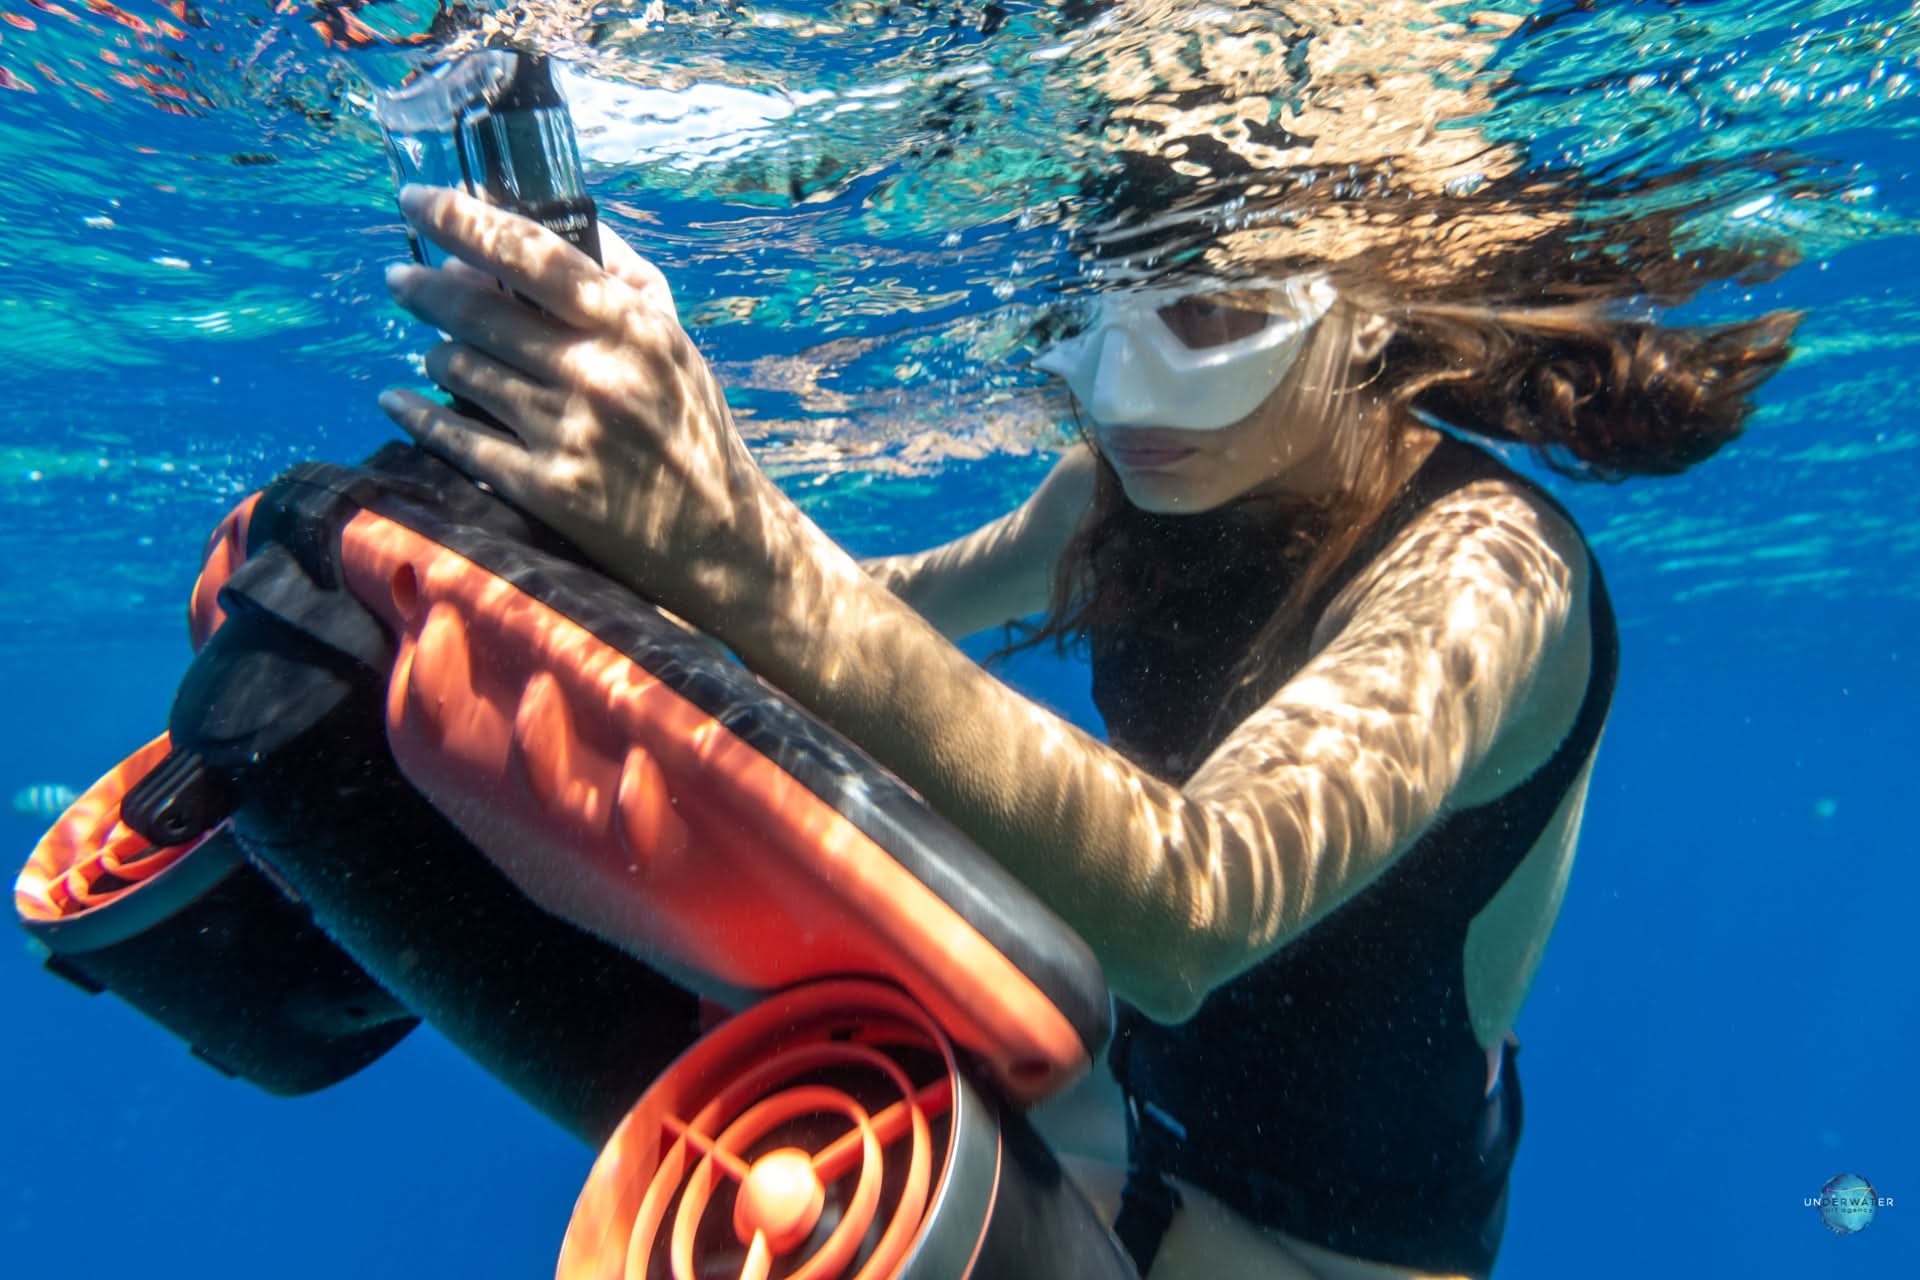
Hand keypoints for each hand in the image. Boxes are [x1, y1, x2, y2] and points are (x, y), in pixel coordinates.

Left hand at [378, 185, 788, 617]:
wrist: (717, 535)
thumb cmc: (690, 427)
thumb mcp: (673, 341)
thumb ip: (623, 276)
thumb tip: (559, 218)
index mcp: (632, 326)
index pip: (530, 252)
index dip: (462, 219)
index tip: (416, 199)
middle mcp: (597, 372)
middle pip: (478, 309)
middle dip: (425, 288)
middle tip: (401, 279)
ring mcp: (567, 431)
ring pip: (460, 368)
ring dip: (435, 354)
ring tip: (434, 352)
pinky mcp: (544, 488)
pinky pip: (454, 436)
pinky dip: (417, 413)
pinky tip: (398, 400)